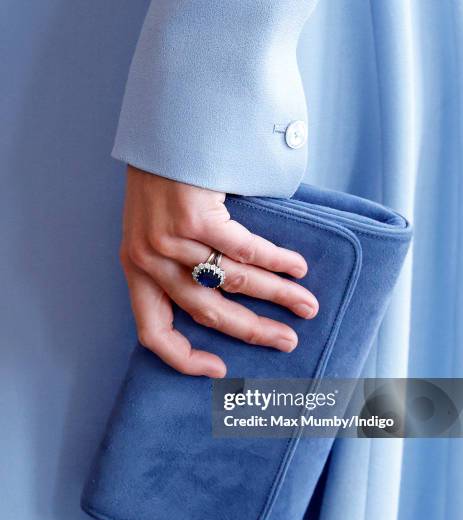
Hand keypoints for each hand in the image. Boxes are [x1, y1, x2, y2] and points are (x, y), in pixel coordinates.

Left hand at [120, 166, 318, 377]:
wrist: (161, 130)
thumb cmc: (163, 183)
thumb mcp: (153, 233)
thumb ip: (177, 267)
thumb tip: (225, 299)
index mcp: (136, 271)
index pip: (153, 333)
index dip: (185, 359)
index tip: (217, 368)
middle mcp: (149, 260)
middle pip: (208, 312)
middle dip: (254, 330)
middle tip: (287, 341)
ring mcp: (170, 240)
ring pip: (233, 282)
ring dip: (277, 295)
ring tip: (307, 304)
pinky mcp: (195, 216)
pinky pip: (246, 250)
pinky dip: (276, 262)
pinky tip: (298, 267)